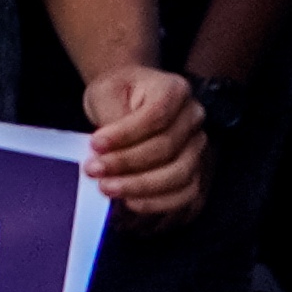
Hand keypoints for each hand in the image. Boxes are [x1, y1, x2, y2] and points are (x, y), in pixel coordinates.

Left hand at [80, 63, 206, 221]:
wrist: (126, 98)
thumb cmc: (117, 94)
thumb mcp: (106, 93)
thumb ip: (110, 118)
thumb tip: (107, 153)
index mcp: (174, 90)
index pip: (156, 116)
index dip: (126, 135)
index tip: (95, 145)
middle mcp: (193, 117)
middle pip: (167, 148)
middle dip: (127, 163)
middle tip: (94, 170)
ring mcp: (197, 146)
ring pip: (179, 175)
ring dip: (140, 187)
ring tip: (107, 187)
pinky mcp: (194, 170)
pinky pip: (184, 194)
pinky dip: (158, 202)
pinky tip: (130, 201)